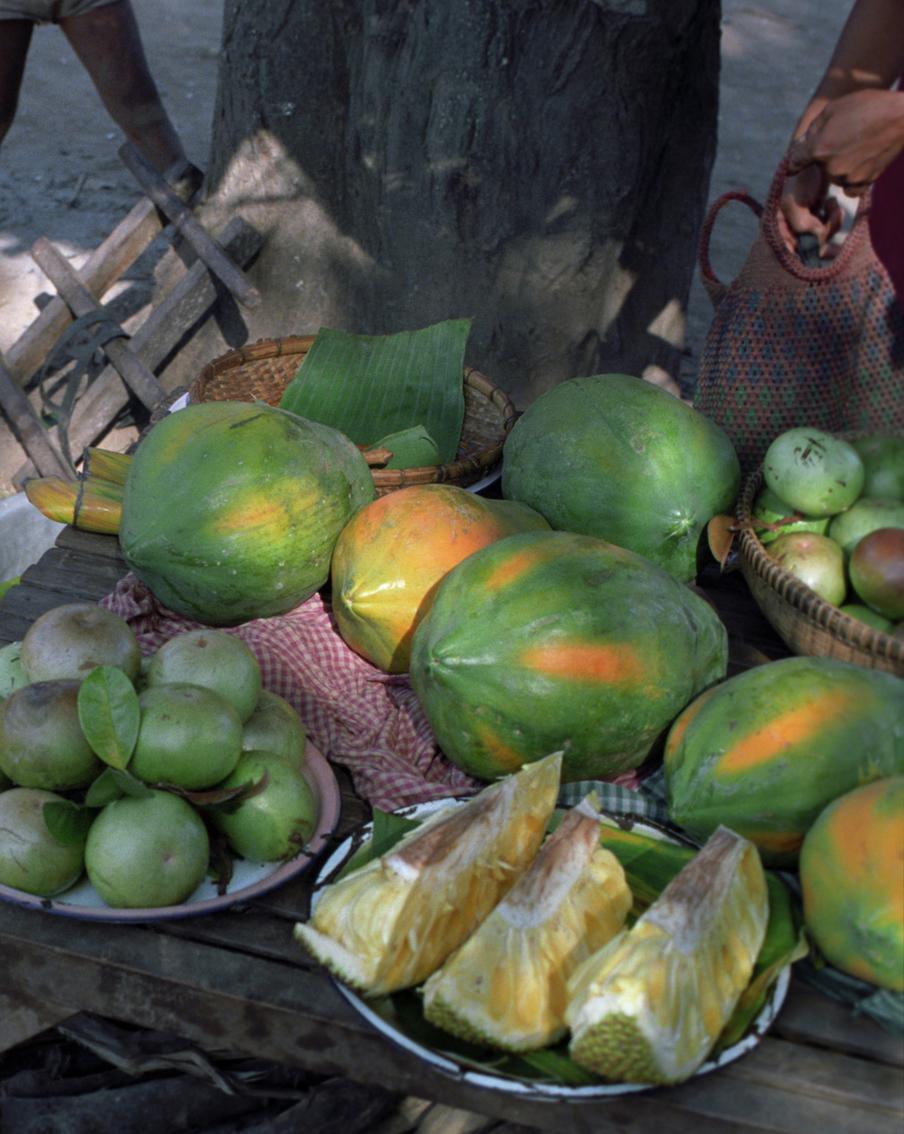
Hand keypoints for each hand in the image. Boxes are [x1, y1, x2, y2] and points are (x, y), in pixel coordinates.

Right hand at [778, 164, 842, 257]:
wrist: (816, 153)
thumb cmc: (800, 175)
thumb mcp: (794, 202)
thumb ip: (801, 225)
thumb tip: (816, 238)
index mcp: (776, 223)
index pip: (786, 248)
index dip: (801, 252)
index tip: (818, 252)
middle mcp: (788, 225)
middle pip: (805, 245)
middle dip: (820, 236)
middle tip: (829, 219)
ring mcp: (804, 219)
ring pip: (819, 237)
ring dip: (830, 224)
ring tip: (832, 206)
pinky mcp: (818, 212)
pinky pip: (827, 225)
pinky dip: (833, 217)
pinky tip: (832, 203)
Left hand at [786, 88, 903, 193]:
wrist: (902, 117)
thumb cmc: (868, 106)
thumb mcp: (834, 108)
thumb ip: (813, 128)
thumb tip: (802, 144)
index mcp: (819, 148)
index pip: (795, 162)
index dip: (797, 159)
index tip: (800, 159)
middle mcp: (830, 167)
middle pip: (819, 167)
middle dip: (826, 155)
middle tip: (845, 137)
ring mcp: (847, 177)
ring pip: (835, 177)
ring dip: (841, 167)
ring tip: (859, 146)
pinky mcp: (864, 183)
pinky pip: (850, 189)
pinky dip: (853, 180)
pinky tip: (861, 164)